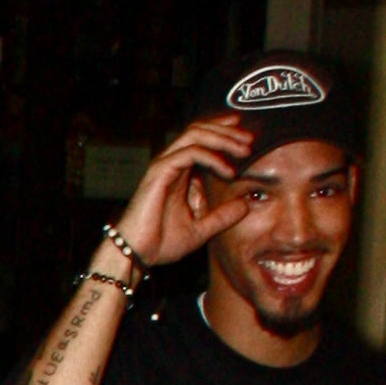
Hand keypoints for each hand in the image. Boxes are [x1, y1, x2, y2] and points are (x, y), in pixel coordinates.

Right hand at [116, 113, 257, 269]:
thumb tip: (244, 206)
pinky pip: (190, 153)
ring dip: (222, 138)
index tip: (247, 138)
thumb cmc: (159, 243)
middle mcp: (170, 164)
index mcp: (178, 173)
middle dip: (227, 130)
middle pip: (199, 130)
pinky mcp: (160, 172)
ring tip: (243, 148)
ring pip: (195, 134)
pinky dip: (212, 157)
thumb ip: (221, 217)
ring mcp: (164, 165)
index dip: (224, 133)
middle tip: (250, 138)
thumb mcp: (200, 230)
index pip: (200, 139)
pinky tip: (228, 171)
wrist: (135, 255)